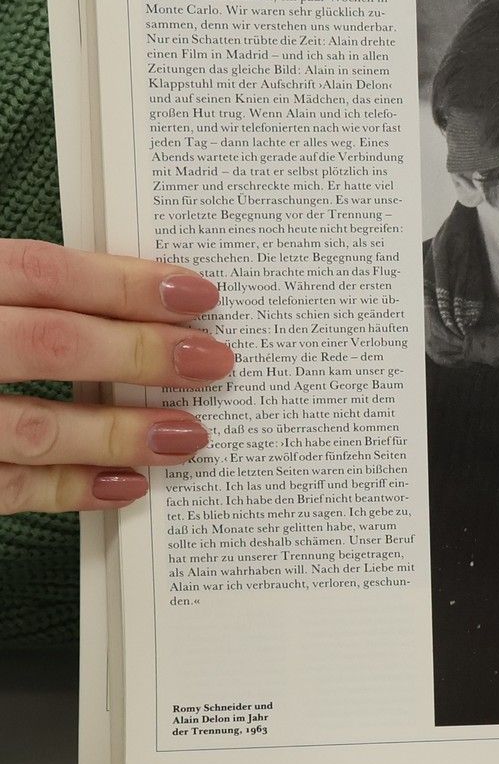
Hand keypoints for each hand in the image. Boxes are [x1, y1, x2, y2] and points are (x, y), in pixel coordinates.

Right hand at [1, 241, 228, 513]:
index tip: (199, 293)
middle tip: (214, 362)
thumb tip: (134, 304)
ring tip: (190, 435)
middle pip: (51, 344)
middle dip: (142, 353)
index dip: (125, 282)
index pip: (43, 273)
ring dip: (121, 432)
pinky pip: (9, 490)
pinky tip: (130, 484)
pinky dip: (72, 488)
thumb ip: (27, 297)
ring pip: (36, 428)